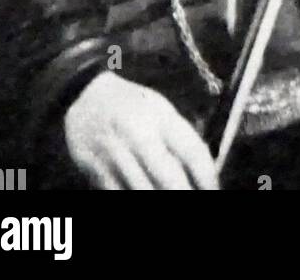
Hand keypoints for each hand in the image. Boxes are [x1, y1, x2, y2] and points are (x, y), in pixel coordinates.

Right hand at [63, 71, 218, 189]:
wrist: (85, 97)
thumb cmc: (131, 104)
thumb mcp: (160, 109)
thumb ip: (180, 138)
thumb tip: (203, 171)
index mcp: (161, 117)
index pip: (192, 151)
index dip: (207, 177)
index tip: (213, 190)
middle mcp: (140, 136)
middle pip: (170, 178)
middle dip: (185, 194)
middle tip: (199, 200)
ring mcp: (118, 156)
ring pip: (145, 192)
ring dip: (160, 200)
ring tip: (176, 202)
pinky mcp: (98, 172)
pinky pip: (120, 195)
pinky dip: (134, 197)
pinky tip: (145, 198)